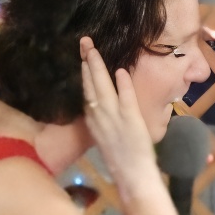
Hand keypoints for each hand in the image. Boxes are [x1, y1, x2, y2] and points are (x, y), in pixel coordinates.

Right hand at [79, 37, 160, 193]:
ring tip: (93, 50)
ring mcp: (114, 117)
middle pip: (90, 84)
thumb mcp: (105, 136)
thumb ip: (104, 119)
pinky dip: (123, 85)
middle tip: (85, 41)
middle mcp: (98, 116)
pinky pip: (125, 98)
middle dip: (88, 61)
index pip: (86, 90)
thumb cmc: (121, 158)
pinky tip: (121, 71)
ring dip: (98, 68)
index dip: (85, 72)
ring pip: (102, 87)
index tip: (84, 56)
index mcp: (92, 119)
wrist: (131, 174)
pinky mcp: (130, 119)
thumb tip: (102, 104)